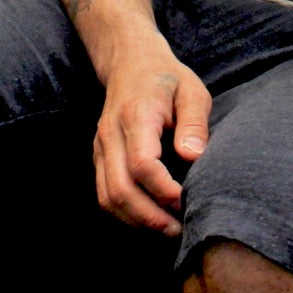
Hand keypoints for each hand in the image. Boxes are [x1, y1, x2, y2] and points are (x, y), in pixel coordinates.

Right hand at [92, 41, 210, 236]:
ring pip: (108, 197)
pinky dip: (125, 214)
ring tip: (168, 230)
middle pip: (120, 189)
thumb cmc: (166, 79)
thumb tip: (193, 157)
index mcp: (135, 115)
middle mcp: (110, 134)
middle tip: (181, 230)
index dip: (164, 190)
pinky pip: (104, 194)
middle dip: (151, 217)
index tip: (188, 200)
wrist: (129, 62)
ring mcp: (100, 147)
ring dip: (137, 221)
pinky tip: (151, 219)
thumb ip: (194, 123)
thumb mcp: (192, 91)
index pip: (142, 164)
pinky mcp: (98, 157)